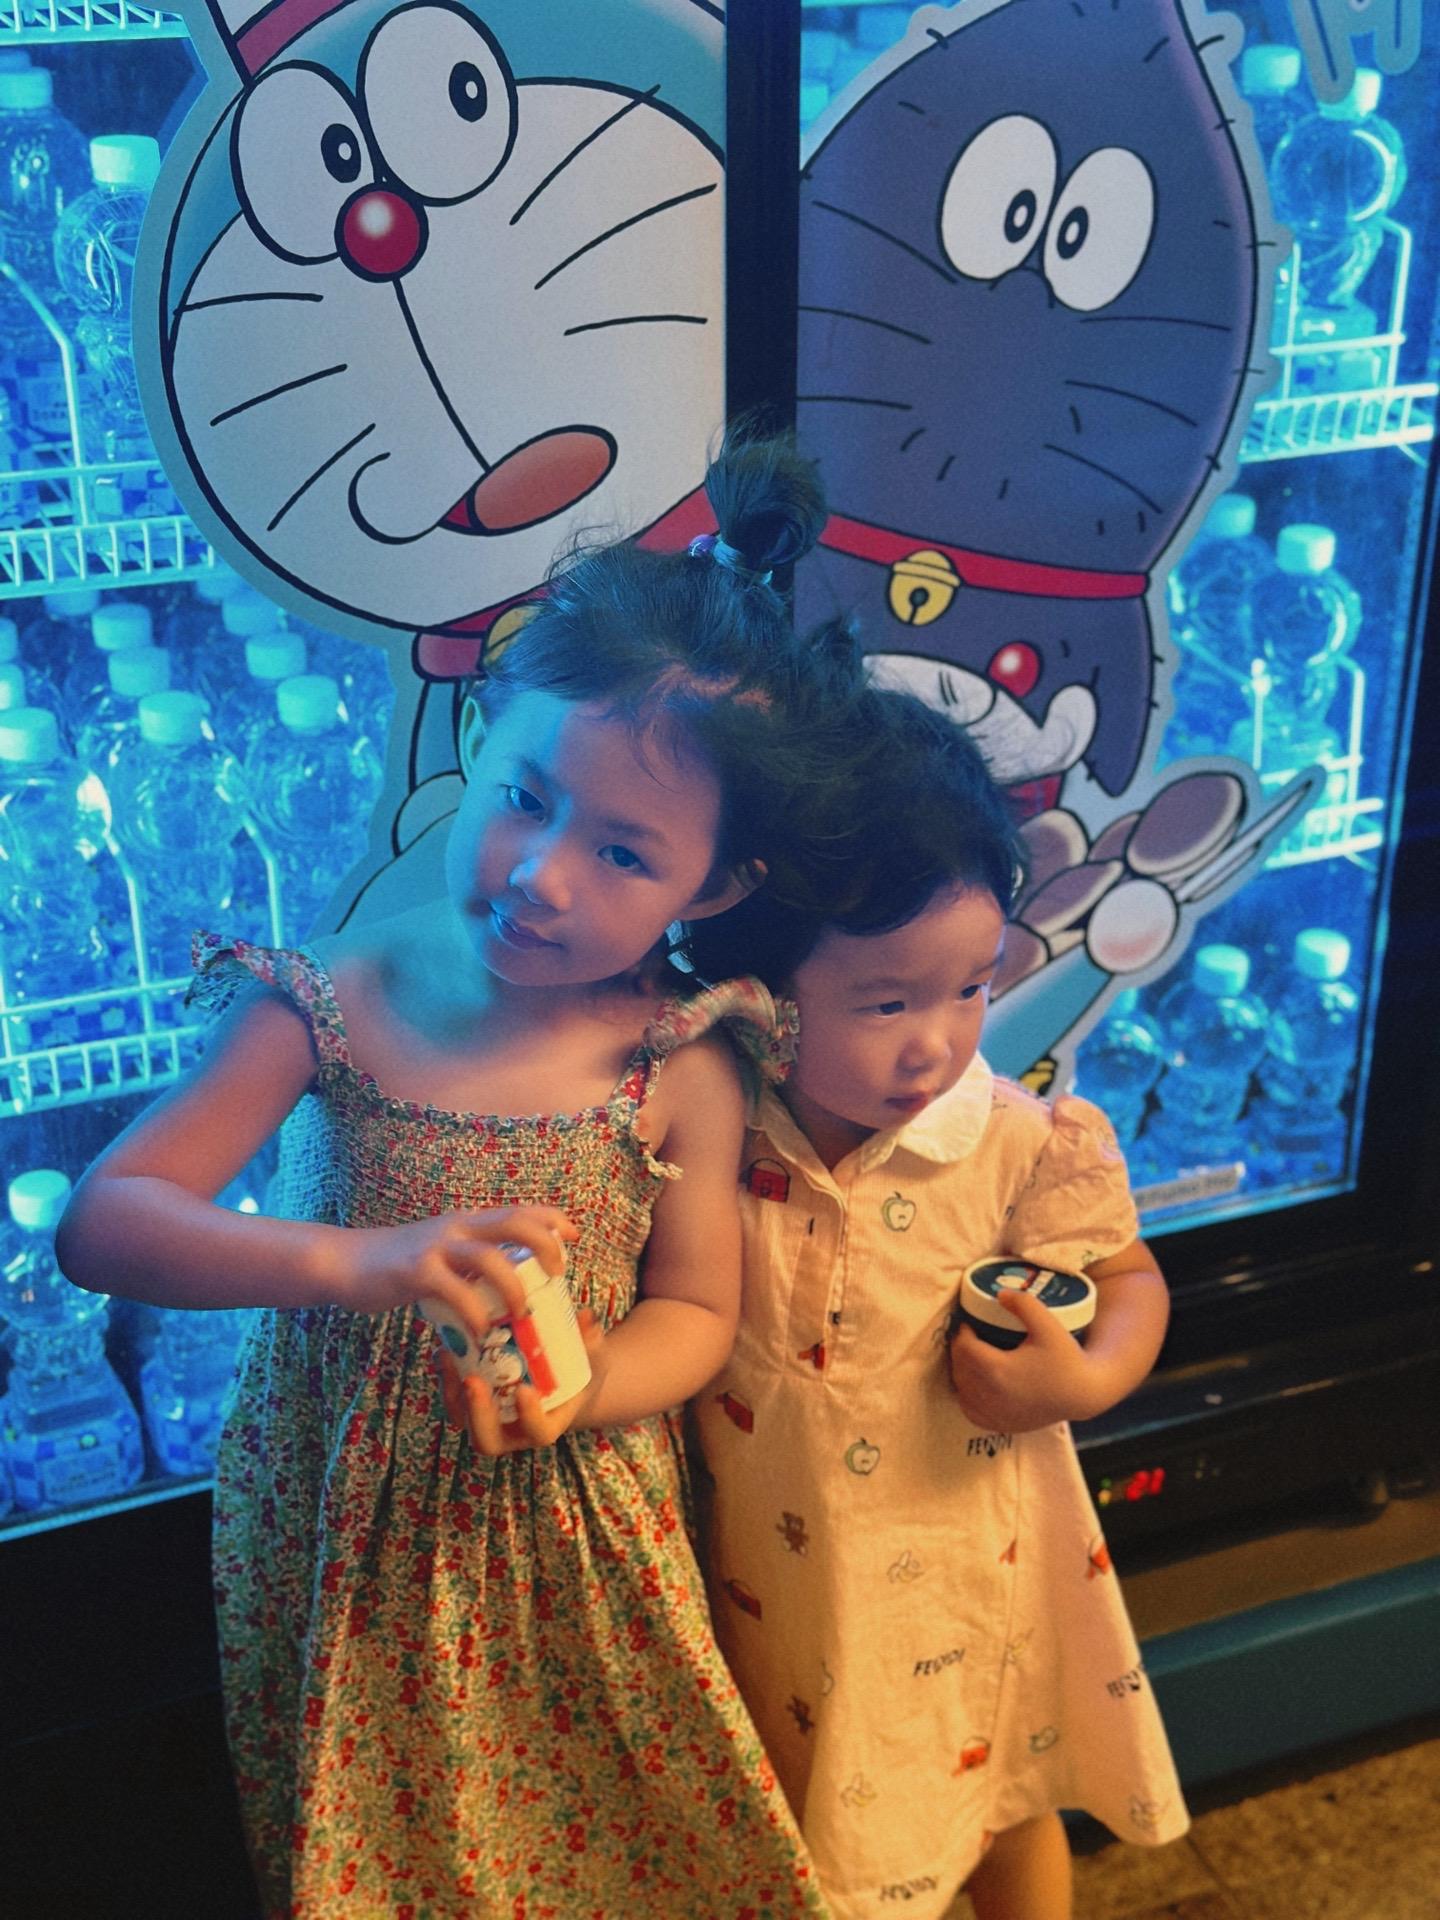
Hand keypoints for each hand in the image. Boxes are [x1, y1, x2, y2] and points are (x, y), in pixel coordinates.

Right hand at [337, 1206, 577, 1350]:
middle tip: (560, 1274)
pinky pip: (457, 1293)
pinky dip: (476, 1315)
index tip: (575, 1235)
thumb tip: (503, 1283)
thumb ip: (469, 1262)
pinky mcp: (417, 1273)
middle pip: (515, 1224)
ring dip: (515, 1288)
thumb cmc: (396, 1263)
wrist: (344, 1262)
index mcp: (466, 1223)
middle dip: (547, 1246)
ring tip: (524, 1313)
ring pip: (491, 1259)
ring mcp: (437, 1249)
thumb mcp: (440, 1252)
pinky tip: (482, 1333)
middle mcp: (457, 1229)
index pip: (519, 1209)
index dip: (552, 1218)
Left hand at [437, 1309, 606, 1454]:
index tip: (525, 1390)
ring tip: (450, 1358)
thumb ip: (590, 1340)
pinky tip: (445, 1349)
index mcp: (546, 1425)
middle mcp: (513, 1431)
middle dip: (478, 1413)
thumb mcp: (591, 1357)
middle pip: (487, 1440)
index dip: (530, 1417)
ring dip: (453, 1394)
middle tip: (474, 1381)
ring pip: (462, 1419)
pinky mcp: (470, 1403)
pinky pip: (452, 1398)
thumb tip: (585, 1317)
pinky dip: (446, 1377)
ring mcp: (489, 1420)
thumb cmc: (576, 1372)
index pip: (538, 1432)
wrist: (556, 1377)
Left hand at [948, 1289, 1112, 1432]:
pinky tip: (975, 1382)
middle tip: (969, 1335)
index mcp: (999, 1371)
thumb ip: (1024, 1304)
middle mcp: (993, 1396)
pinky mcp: (1001, 1426)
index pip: (964, 1348)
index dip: (962, 1332)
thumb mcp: (1048, 1325)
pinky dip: (967, 1395)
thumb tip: (999, 1294)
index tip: (969, 1323)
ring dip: (961, 1371)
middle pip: (960, 1368)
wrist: (1083, 1394)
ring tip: (971, 1355)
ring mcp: (995, 1415)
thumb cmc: (1066, 1358)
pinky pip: (970, 1411)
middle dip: (959, 1349)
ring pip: (961, 1390)